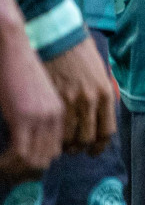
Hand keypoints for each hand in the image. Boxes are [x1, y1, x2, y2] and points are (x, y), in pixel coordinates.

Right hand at [0, 23, 62, 178]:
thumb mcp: (37, 96)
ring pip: (35, 160)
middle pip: (48, 158)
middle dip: (27, 171)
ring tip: (3, 168)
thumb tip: (27, 142)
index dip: (38, 163)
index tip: (20, 168)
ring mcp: (43, 117)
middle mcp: (57, 117)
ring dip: (17, 170)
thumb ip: (38, 118)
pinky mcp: (25, 117)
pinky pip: (20, 153)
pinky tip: (0, 163)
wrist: (15, 49)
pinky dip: (8, 164)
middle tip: (9, 172)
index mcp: (62, 112)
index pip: (56, 149)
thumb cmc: (21, 70)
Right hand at [42, 34, 115, 154]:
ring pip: (70, 138)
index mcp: (105, 94)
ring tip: (62, 145)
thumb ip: (100, 96)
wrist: (61, 39)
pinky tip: (51, 136)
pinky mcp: (53, 101)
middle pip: (88, 138)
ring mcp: (71, 102)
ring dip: (66, 145)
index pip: (106, 131)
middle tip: (75, 149)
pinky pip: (55, 129)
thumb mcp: (99, 74)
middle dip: (81, 147)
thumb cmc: (81, 55)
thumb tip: (99, 117)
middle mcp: (91, 100)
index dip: (99, 146)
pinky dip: (54, 137)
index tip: (93, 151)